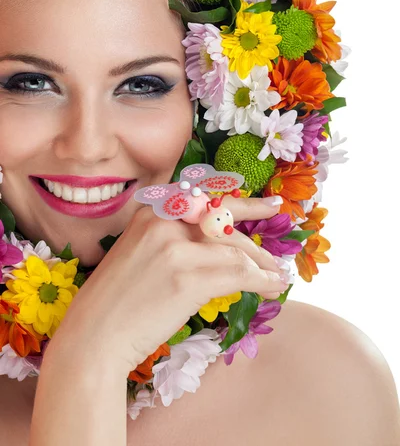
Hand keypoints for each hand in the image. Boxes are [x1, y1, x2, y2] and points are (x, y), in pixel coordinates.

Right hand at [55, 196, 286, 374]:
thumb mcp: (139, 253)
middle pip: (225, 219)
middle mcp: (164, 222)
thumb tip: (217, 245)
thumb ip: (173, 240)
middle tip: (278, 237)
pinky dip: (260, 281)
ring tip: (277, 277)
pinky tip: (271, 288)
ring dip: (262, 265)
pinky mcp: (188, 279)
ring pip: (235, 249)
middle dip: (257, 229)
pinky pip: (237, 274)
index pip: (206, 199)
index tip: (266, 204)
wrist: (91, 336)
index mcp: (151, 212)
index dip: (241, 202)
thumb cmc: (115, 301)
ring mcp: (176, 249)